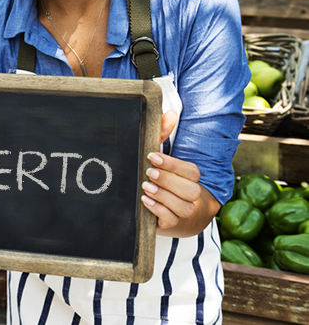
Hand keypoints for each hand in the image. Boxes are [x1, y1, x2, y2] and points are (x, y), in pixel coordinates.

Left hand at [141, 110, 219, 236]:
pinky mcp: (172, 226)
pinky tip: (145, 202)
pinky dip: (158, 210)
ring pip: (182, 207)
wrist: (174, 216)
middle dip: (168, 180)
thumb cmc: (166, 181)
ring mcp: (184, 214)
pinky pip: (170, 220)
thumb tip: (170, 113)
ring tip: (146, 187)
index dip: (172, 164)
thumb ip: (164, 135)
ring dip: (163, 196)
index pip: (191, 172)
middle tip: (149, 172)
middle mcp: (193, 197)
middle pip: (190, 190)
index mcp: (193, 179)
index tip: (152, 156)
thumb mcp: (163, 158)